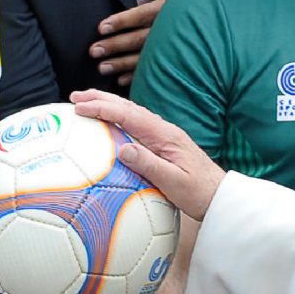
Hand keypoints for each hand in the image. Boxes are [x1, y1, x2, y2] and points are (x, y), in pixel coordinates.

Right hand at [69, 89, 223, 220]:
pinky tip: (107, 124)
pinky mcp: (162, 144)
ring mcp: (163, 136)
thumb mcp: (174, 183)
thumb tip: (123, 149)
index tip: (81, 107)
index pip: (129, 115)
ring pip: (131, 114)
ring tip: (85, 103)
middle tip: (75, 97)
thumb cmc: (199, 193)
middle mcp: (163, 130)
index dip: (103, 108)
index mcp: (165, 136)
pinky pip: (135, 125)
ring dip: (108, 105)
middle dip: (101, 99)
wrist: (219, 196)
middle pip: (128, 107)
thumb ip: (150, 165)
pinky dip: (117, 119)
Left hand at [88, 0, 182, 89]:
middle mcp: (169, 30)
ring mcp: (172, 48)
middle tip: (93, 51)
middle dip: (115, 45)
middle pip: (138, 39)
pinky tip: (122, 80)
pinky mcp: (175, 60)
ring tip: (102, 68)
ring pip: (144, 57)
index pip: (141, 15)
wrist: (220, 17)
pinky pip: (156, 70)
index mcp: (168, 10)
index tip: (101, 27)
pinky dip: (138, 76)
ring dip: (122, 64)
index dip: (122, 21)